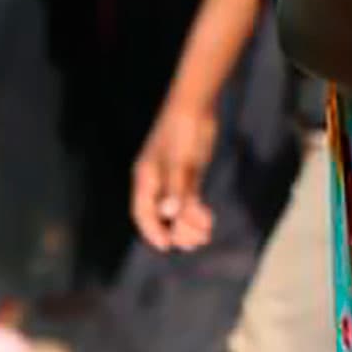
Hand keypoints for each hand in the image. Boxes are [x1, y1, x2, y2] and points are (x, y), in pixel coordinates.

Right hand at [132, 104, 217, 252]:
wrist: (196, 105)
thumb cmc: (184, 131)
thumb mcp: (182, 163)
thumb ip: (177, 190)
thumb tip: (170, 214)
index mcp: (147, 178)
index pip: (143, 213)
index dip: (152, 231)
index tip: (167, 246)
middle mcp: (156, 181)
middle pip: (161, 216)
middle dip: (177, 230)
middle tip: (197, 240)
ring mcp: (171, 177)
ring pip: (176, 210)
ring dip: (189, 224)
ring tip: (206, 233)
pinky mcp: (186, 173)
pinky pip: (187, 200)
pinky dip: (196, 211)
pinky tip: (208, 218)